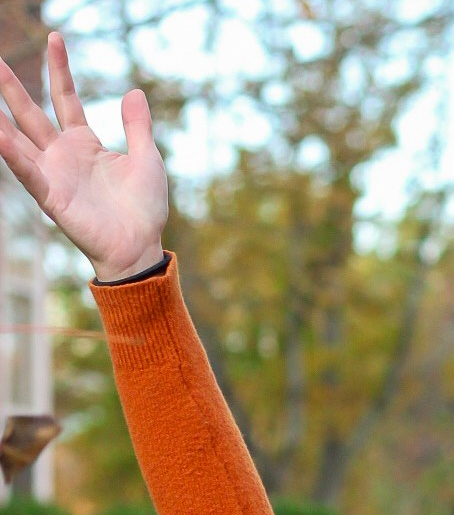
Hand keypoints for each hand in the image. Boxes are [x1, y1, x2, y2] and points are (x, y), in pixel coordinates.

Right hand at [0, 32, 166, 280]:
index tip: (55, 38)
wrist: (142, 246)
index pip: (66, 98)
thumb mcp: (148, 159)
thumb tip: (134, 92)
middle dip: (12, 87)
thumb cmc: (145, 208)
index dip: (60, 70)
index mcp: (85, 144)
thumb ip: (138, 127)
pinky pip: (27, 173)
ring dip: (0, 119)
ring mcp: (54, 175)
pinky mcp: (52, 197)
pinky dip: (12, 155)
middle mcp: (64, 155)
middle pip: (32, 113)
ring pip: (19, 139)